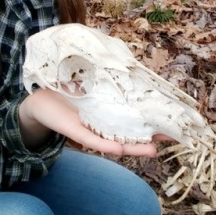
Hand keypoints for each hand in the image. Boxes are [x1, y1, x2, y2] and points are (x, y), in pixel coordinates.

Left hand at [19, 88, 171, 156]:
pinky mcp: (76, 132)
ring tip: (153, 150)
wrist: (38, 99)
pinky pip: (93, 140)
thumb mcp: (91, 81)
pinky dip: (106, 145)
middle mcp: (104, 124)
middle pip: (132, 133)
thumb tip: (129, 64)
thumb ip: (107, 78)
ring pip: (117, 142)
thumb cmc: (66, 89)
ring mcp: (92, 129)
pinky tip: (120, 149)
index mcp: (110, 112)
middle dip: (153, 136)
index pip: (136, 118)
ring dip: (134, 148)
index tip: (176, 121)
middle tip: (175, 138)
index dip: (155, 120)